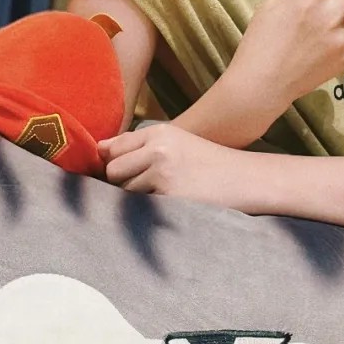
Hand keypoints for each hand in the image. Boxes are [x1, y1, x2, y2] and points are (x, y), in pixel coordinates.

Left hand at [98, 123, 252, 206]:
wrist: (244, 180)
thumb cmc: (208, 163)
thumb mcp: (176, 142)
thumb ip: (138, 144)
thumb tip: (99, 149)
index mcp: (158, 133)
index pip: (112, 148)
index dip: (110, 164)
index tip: (117, 174)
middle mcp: (157, 149)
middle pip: (113, 171)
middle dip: (120, 183)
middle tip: (145, 188)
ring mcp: (162, 173)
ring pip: (125, 192)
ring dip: (136, 199)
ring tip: (162, 196)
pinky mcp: (169, 196)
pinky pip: (141, 207)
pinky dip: (149, 211)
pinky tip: (168, 206)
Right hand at [231, 0, 343, 108]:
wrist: (260, 87)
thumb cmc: (259, 45)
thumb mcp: (271, 10)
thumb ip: (299, 1)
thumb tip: (320, 8)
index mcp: (306, 1)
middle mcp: (328, 18)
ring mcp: (339, 40)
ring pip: (340, 20)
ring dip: (325, 24)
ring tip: (299, 44)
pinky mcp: (343, 59)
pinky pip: (339, 42)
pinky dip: (326, 45)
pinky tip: (307, 57)